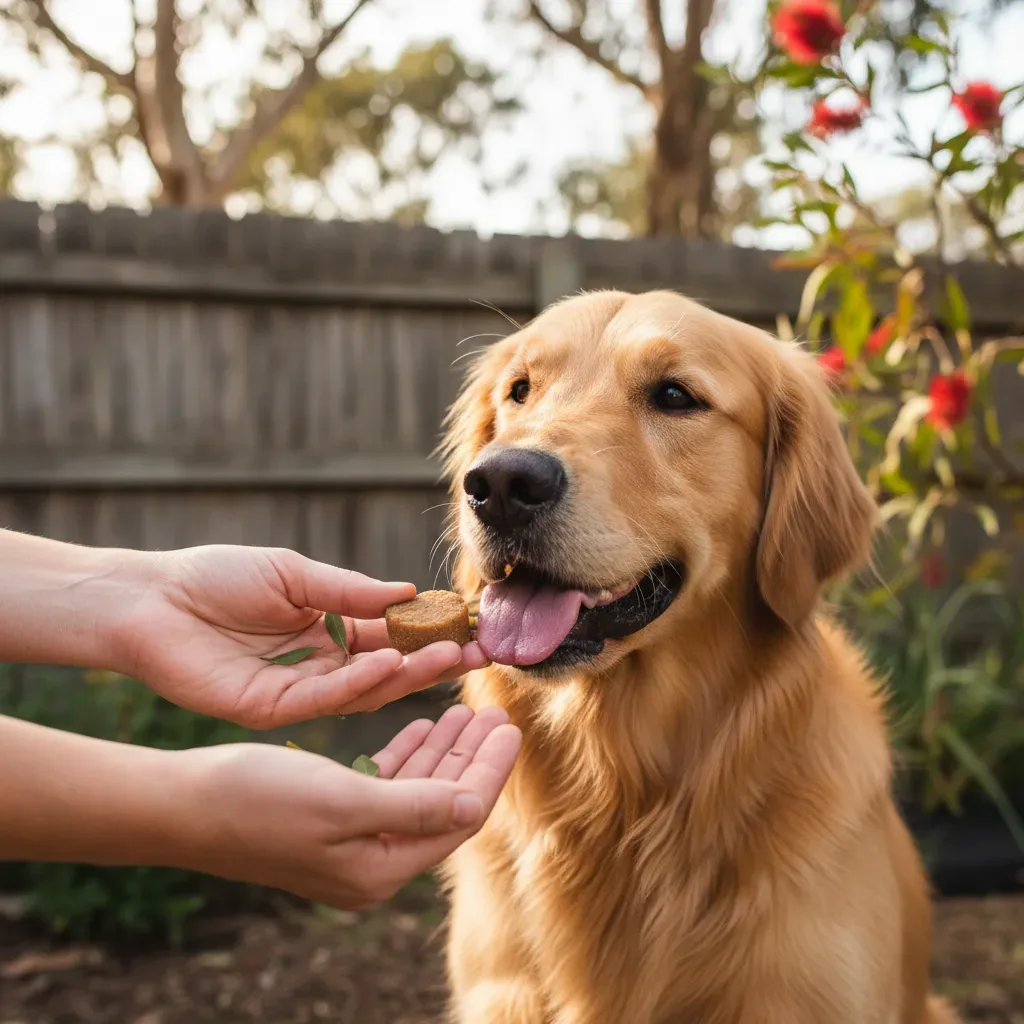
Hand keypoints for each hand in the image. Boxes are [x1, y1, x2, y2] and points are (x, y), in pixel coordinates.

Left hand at [112, 545, 485, 727]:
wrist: (153, 600)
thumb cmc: (217, 578)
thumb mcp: (293, 574)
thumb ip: (349, 590)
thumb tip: (406, 594)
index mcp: (328, 628)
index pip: (390, 633)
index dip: (429, 631)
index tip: (471, 624)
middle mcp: (322, 663)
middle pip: (388, 667)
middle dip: (433, 660)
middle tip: (478, 653)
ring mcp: (300, 689)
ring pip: (365, 688)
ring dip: (406, 673)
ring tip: (446, 656)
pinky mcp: (273, 709)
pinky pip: (324, 698)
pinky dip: (358, 683)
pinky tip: (388, 663)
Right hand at [185, 705, 519, 907]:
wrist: (184, 806)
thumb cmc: (258, 799)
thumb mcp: (342, 799)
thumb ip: (413, 805)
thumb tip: (474, 806)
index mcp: (380, 868)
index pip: (458, 816)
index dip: (489, 769)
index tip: (511, 725)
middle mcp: (371, 861)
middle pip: (443, 802)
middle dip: (472, 756)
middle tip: (496, 710)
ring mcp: (350, 841)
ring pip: (416, 789)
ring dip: (443, 750)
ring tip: (466, 710)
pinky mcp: (330, 818)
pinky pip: (384, 785)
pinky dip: (406, 754)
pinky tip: (422, 725)